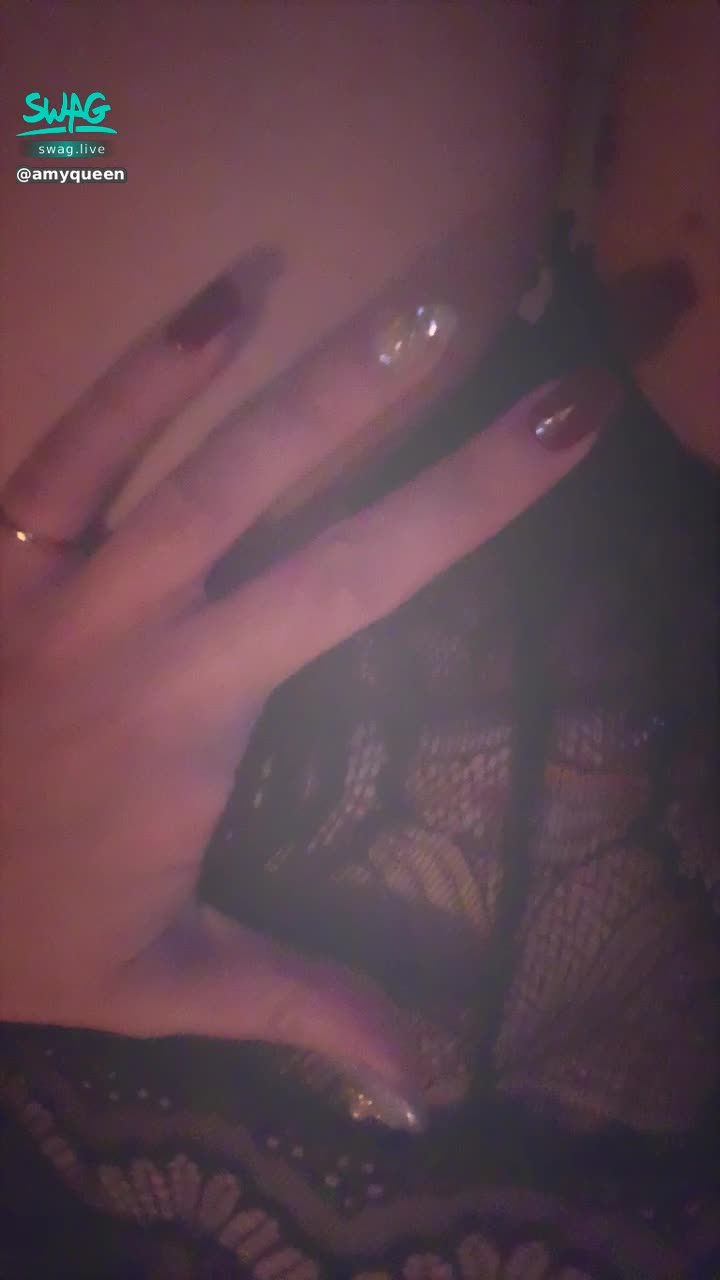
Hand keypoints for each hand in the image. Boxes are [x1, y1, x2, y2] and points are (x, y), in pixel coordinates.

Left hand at [0, 256, 617, 1128]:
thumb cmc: (29, 931)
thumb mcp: (169, 981)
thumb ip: (304, 1007)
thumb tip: (429, 1087)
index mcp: (198, 714)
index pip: (362, 586)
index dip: (469, 501)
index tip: (560, 428)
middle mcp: (143, 630)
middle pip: (298, 506)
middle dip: (418, 416)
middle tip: (503, 328)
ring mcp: (65, 584)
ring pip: (192, 463)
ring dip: (300, 375)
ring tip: (406, 298)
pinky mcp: (4, 555)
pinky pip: (71, 450)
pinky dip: (144, 376)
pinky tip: (227, 302)